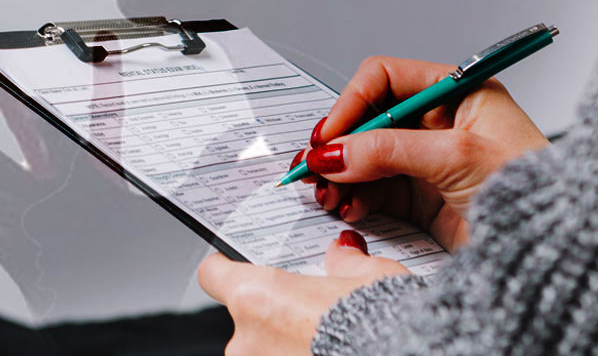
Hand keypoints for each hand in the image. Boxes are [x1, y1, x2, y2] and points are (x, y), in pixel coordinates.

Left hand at [198, 231, 410, 354]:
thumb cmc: (383, 321)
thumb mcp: (371, 275)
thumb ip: (346, 262)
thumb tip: (341, 253)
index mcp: (257, 296)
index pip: (213, 274)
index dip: (226, 267)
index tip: (234, 265)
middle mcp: (246, 340)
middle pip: (245, 317)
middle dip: (274, 314)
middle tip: (312, 311)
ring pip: (263, 350)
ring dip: (285, 345)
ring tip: (327, 338)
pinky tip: (331, 353)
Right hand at [304, 56, 548, 251]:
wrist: (557, 248)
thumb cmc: (535, 191)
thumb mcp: (457, 156)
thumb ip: (389, 151)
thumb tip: (334, 152)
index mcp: (458, 93)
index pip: (386, 80)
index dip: (351, 104)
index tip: (326, 136)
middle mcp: (443, 124)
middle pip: (371, 122)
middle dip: (341, 145)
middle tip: (313, 168)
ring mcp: (433, 163)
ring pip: (368, 159)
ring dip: (343, 175)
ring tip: (328, 195)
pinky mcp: (427, 200)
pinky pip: (377, 192)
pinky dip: (356, 199)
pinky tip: (348, 208)